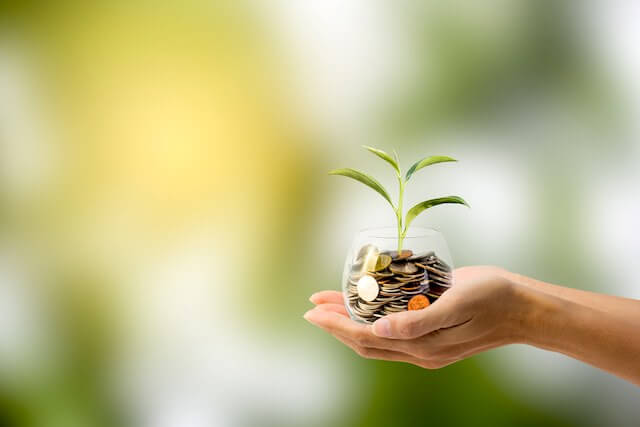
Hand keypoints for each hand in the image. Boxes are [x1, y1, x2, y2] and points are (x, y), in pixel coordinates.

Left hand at [304, 266, 527, 368]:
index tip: (314, 312)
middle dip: (336, 324)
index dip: (337, 325)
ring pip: (375, 337)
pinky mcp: (431, 333)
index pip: (367, 338)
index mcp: (424, 346)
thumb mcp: (457, 304)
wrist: (523, 308)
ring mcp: (426, 344)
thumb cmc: (493, 299)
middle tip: (312, 307)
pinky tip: (363, 304)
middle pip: (365, 341)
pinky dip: (371, 319)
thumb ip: (418, 321)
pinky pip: (391, 330)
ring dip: (350, 321)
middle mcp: (420, 350)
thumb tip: (379, 330)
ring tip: (327, 303)